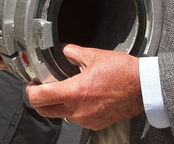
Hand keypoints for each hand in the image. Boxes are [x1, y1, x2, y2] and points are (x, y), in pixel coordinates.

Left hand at [25, 45, 143, 130]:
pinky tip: (83, 96)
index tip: (33, 83)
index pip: (38, 98)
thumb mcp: (93, 55)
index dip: (30, 90)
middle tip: (44, 87)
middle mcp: (77, 110)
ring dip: (58, 104)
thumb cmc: (122, 71)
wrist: (143, 87)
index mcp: (73, 92)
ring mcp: (86, 119)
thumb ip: (72, 52)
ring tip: (68, 88)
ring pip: (61, 115)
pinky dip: (75, 109)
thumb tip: (61, 49)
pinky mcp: (95, 124)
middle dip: (40, 99)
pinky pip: (77, 118)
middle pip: (45, 111)